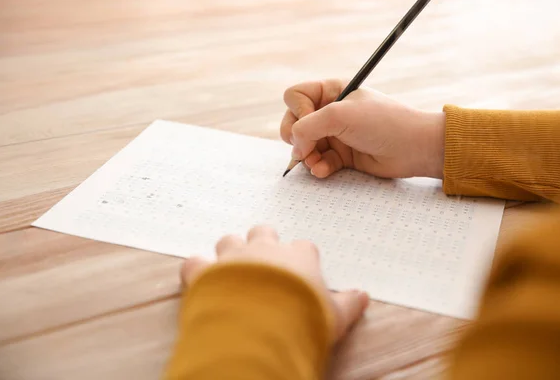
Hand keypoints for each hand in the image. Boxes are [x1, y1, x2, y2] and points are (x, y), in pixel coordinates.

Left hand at [180, 225, 369, 341]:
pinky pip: (195, 262)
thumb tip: (364, 296)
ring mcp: (233, 258)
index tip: (302, 268)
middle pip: (263, 232)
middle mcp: (265, 250)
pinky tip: (198, 276)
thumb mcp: (335, 316)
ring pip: (229, 240)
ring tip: (231, 265)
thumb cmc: (303, 318)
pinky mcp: (206, 273)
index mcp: (297, 257)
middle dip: (263, 241)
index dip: (302, 257)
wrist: (263, 327)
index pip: (304, 247)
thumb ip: (349, 304)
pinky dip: (196, 269)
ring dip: (230, 251)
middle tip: (264, 256)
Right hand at [280, 79, 444, 178]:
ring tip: (316, 163)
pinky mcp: (342, 156)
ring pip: (303, 146)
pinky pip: (318, 162)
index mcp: (331, 91)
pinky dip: (318, 167)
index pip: (295, 96)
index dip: (297, 110)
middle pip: (293, 122)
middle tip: (305, 149)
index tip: (312, 120)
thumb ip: (308, 127)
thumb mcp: (341, 116)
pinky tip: (324, 171)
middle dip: (297, 138)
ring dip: (306, 156)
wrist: (413, 148)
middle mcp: (330, 111)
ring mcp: (335, 135)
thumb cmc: (382, 123)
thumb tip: (295, 147)